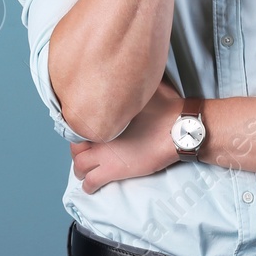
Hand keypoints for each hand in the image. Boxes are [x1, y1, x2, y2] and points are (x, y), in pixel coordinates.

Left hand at [69, 77, 184, 193]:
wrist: (179, 130)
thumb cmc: (167, 107)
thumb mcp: (150, 87)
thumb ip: (137, 83)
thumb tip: (140, 69)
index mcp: (105, 114)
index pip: (79, 123)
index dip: (80, 129)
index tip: (86, 132)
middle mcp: (99, 135)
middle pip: (76, 145)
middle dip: (78, 149)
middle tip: (84, 150)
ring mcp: (104, 155)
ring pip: (79, 165)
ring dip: (80, 168)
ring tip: (84, 169)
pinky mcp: (113, 171)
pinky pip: (91, 182)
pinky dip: (88, 185)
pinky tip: (89, 186)